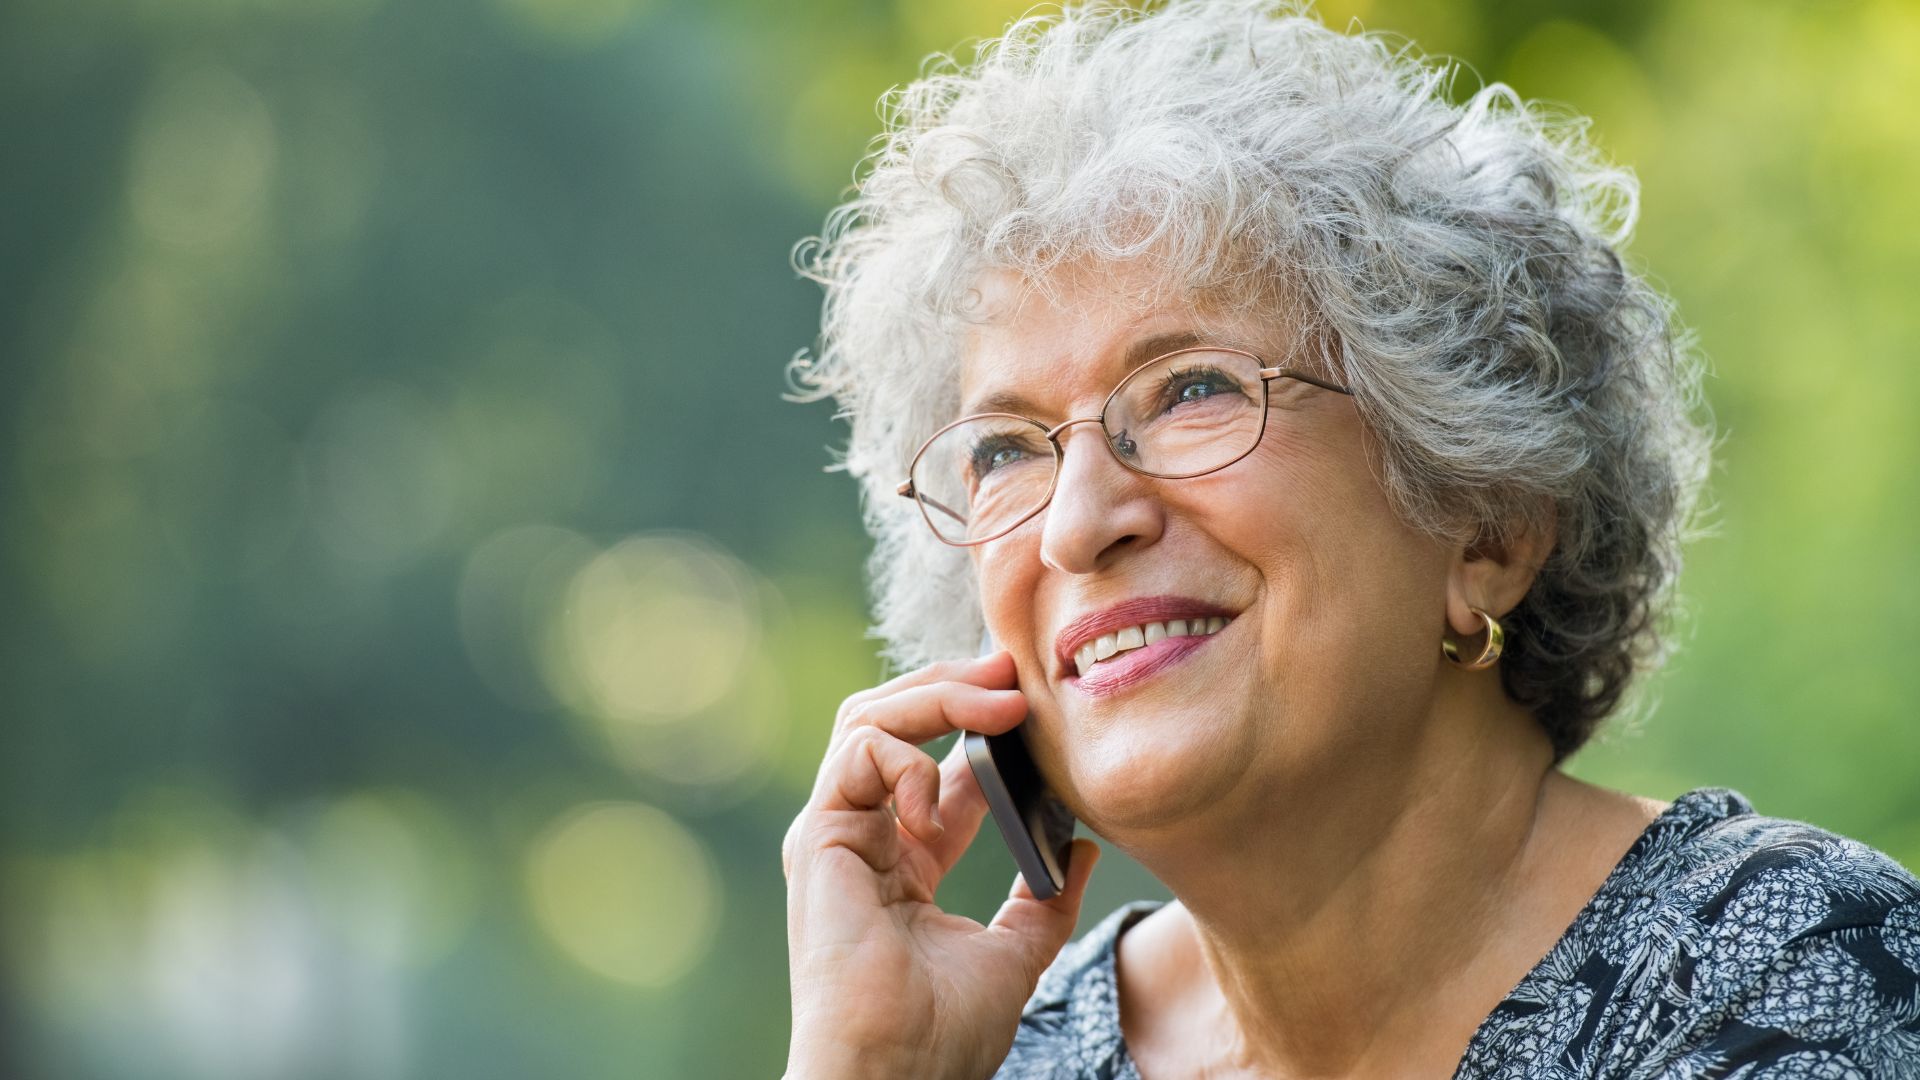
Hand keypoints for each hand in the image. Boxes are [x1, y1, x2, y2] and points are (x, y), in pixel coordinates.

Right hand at [782, 650, 1101, 1079]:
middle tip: (1014, 672)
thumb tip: (1082, 849)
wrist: (894, 1072)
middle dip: (955, 686)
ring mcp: (835, 833)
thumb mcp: (1014, 956)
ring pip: (870, 719)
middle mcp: (863, 838)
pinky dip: (908, 759)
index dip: (986, 727)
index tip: (1037, 707)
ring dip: (937, 695)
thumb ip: (1044, 902)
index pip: (942, 766)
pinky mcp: (818, 835)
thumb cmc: (941, 1035)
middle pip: (895, 724)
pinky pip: (858, 752)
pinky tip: (939, 808)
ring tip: (999, 702)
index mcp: (903, 863)